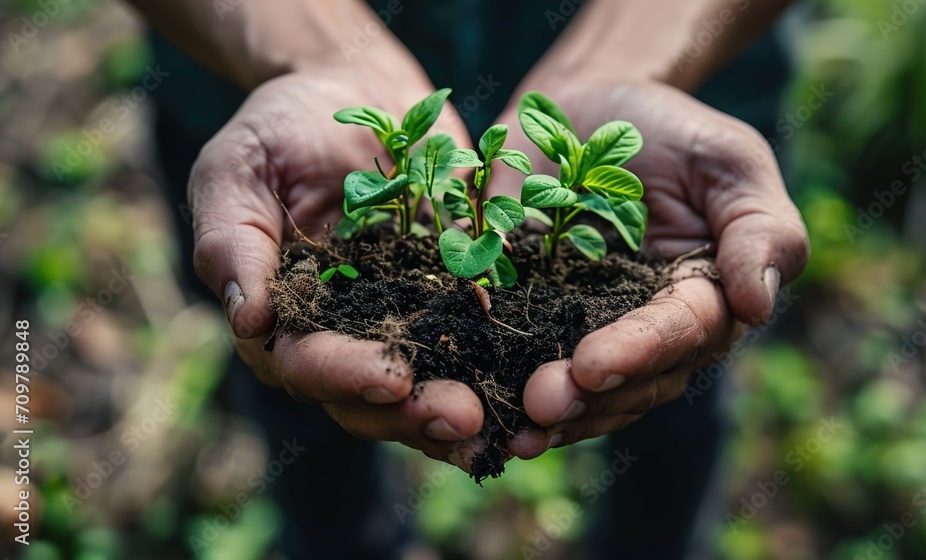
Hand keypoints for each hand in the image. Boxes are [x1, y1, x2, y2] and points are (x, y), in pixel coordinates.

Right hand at [189, 66, 484, 468]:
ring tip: (497, 421)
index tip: (392, 379)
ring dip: (457, 407)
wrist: (354, 86)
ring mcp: (397, 318)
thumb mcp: (238, 168)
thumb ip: (234, 240)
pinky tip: (531, 379)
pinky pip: (472, 340)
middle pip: (367, 395)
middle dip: (412, 413)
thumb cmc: (281, 124)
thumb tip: (249, 320)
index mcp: (281, 313)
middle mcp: (339, 331)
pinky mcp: (447, 296)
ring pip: (422, 385)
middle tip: (463, 418)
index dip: (345, 377)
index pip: (305, 363)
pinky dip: (497, 365)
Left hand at [489, 79, 808, 456]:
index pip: (679, 334)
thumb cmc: (667, 131)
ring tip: (512, 428)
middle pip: (629, 381)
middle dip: (586, 397)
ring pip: (581, 391)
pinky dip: (499, 385)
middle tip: (540, 403)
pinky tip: (472, 407)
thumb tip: (758, 306)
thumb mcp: (727, 161)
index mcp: (702, 300)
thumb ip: (758, 228)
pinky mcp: (533, 320)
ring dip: (548, 414)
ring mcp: (587, 332)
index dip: (638, 352)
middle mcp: (647, 332)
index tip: (594, 364)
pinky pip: (520, 362)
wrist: (583, 109)